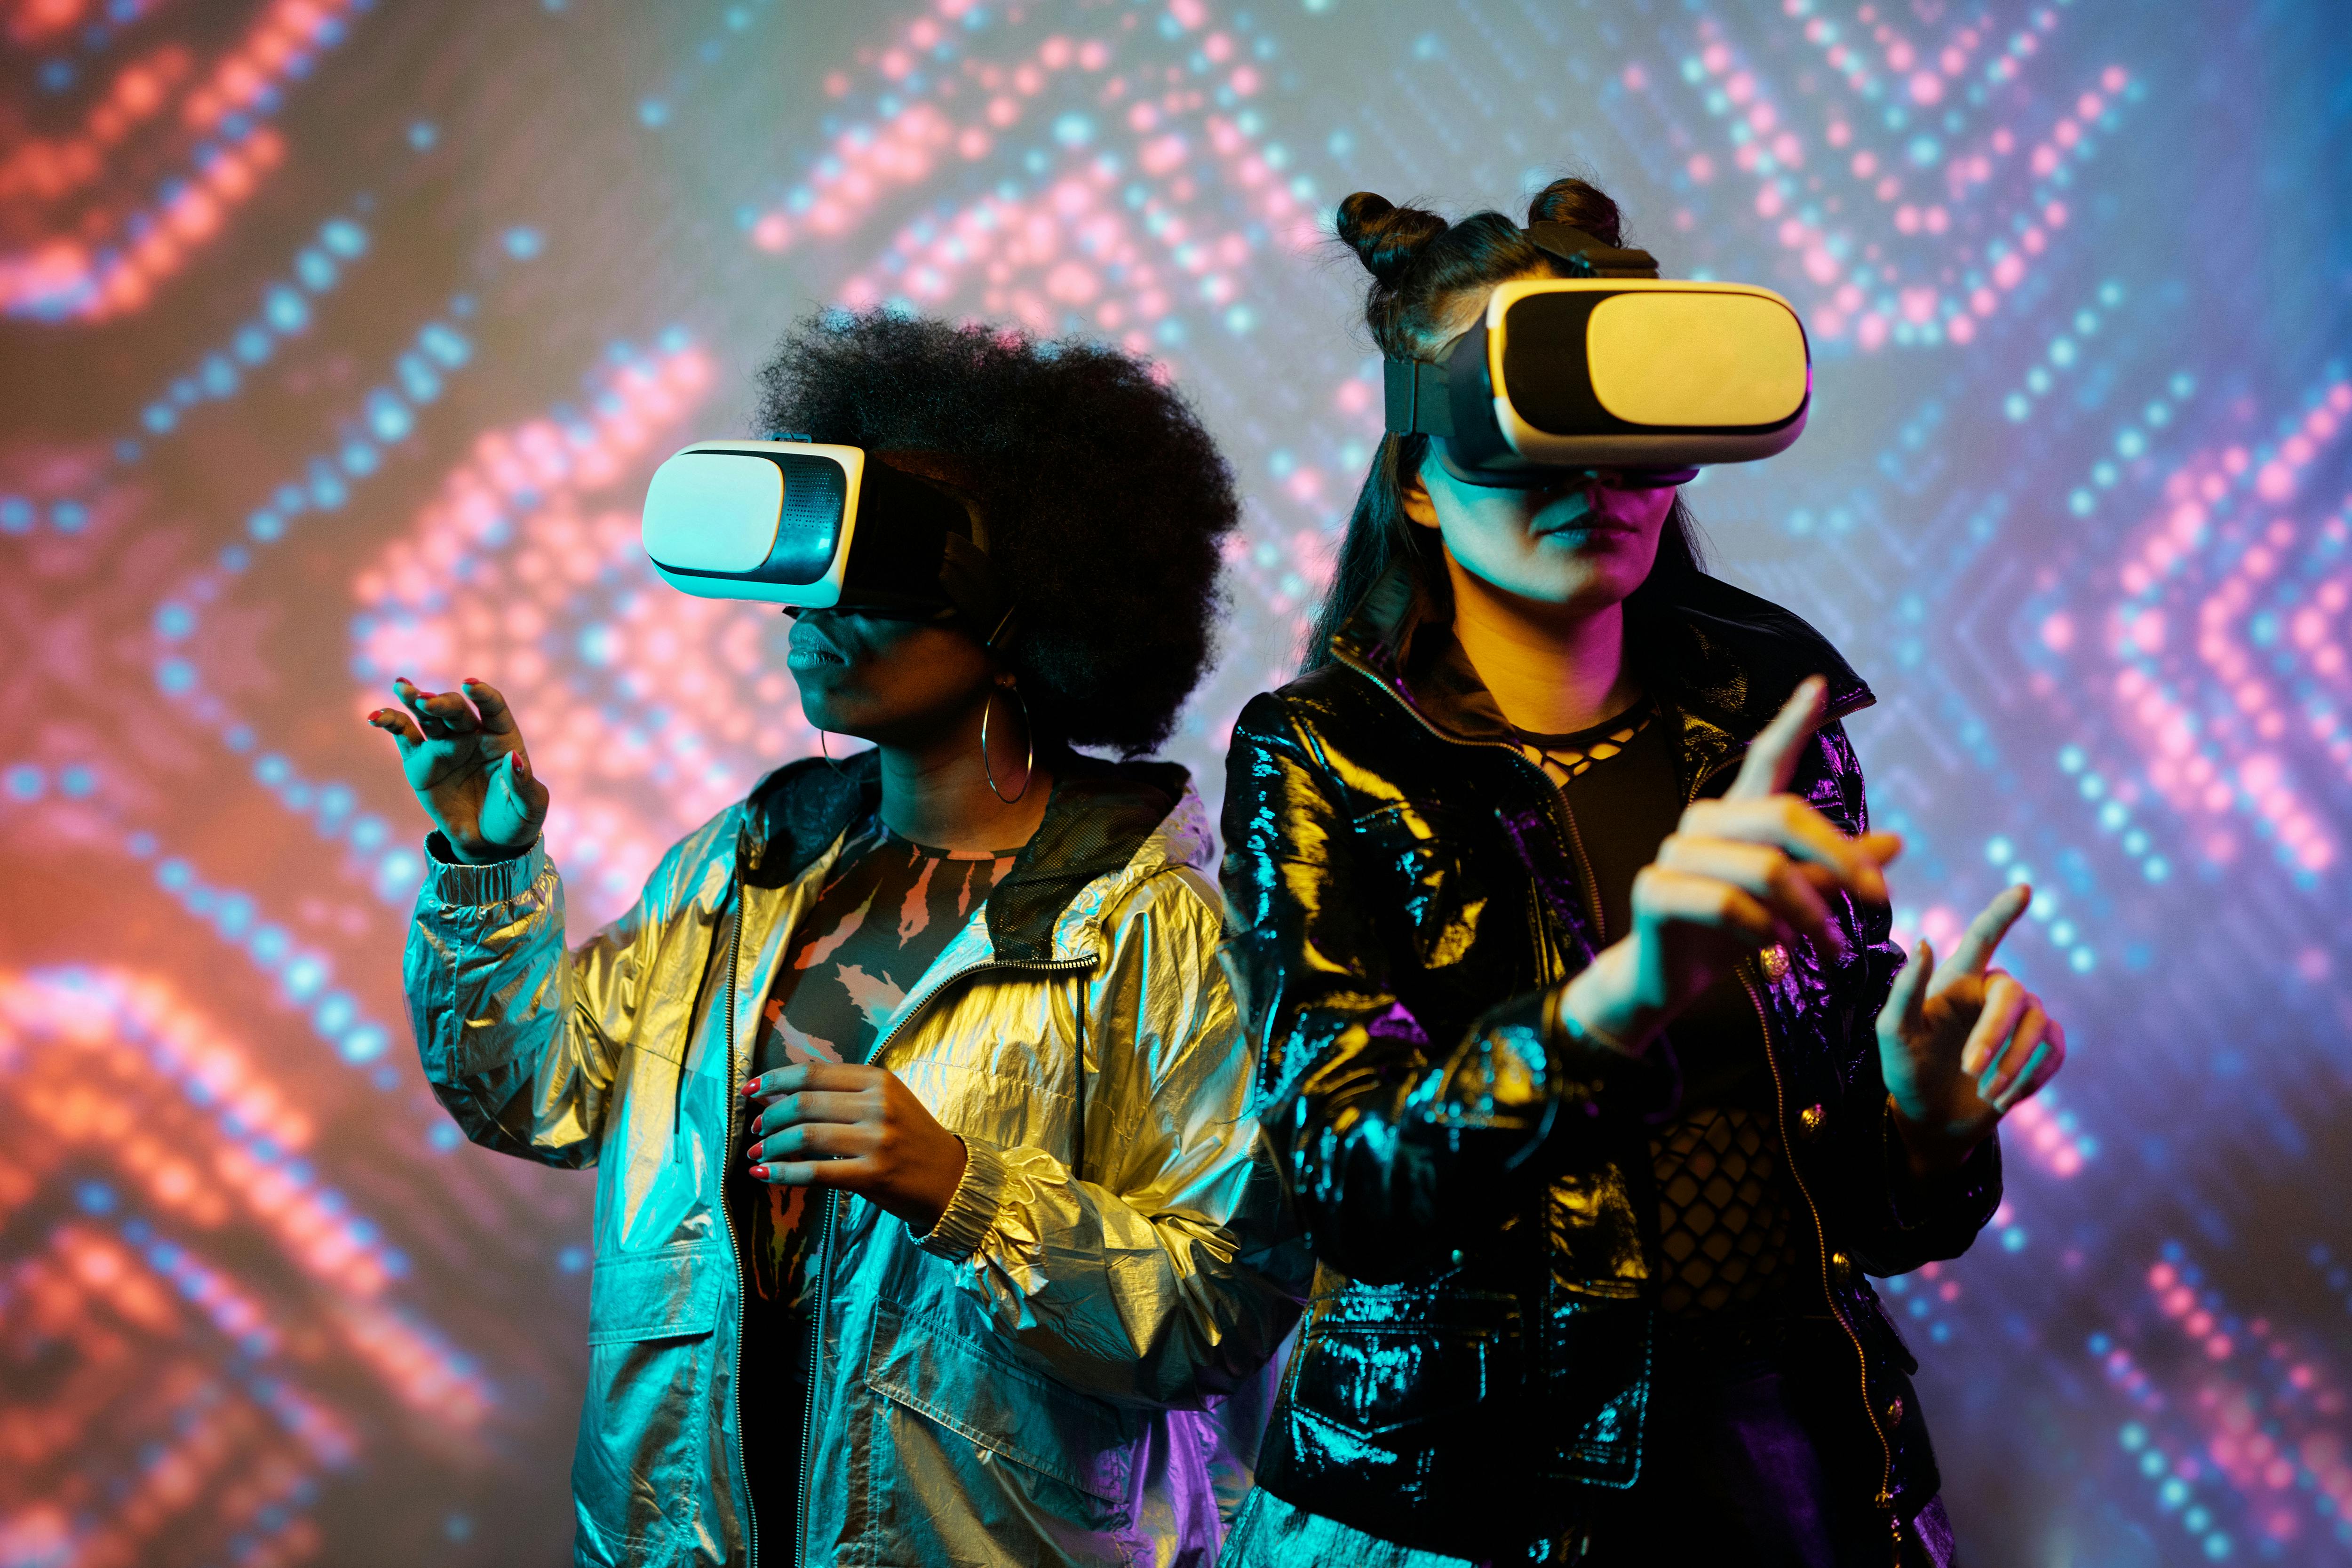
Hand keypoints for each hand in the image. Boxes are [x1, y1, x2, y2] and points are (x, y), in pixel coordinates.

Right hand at [367, 676, 548, 862]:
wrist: (486, 842)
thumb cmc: (514, 820)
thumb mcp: (529, 807)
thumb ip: (524, 784)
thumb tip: (512, 758)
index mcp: (502, 738)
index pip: (493, 708)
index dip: (483, 695)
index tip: (470, 686)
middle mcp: (471, 735)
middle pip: (457, 710)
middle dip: (442, 703)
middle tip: (427, 702)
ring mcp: (444, 745)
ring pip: (428, 715)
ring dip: (415, 699)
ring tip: (402, 688)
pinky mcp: (420, 760)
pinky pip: (404, 735)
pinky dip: (391, 722)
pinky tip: (376, 716)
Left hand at [744, 1062, 968, 1233]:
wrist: (952, 1179)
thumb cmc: (912, 1139)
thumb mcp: (886, 1102)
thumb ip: (842, 1094)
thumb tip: (780, 1093)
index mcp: (878, 1080)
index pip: (813, 1073)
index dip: (774, 1079)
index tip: (750, 1089)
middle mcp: (878, 1104)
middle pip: (804, 1103)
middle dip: (769, 1116)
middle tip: (755, 1130)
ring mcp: (877, 1140)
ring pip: (805, 1136)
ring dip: (771, 1146)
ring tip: (757, 1155)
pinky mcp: (873, 1174)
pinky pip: (815, 1172)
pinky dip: (783, 1174)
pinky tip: (765, 1176)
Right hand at [1565, 677, 1902, 1051]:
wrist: (1669, 977)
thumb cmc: (1734, 931)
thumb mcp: (1794, 900)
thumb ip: (1835, 870)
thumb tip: (1897, 842)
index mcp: (1737, 814)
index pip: (1766, 758)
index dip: (1791, 722)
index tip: (1819, 685)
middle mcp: (1703, 821)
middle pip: (1784, 816)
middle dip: (1841, 860)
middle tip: (1878, 901)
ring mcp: (1674, 851)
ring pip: (1764, 868)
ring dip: (1811, 914)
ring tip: (1832, 949)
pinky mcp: (1655, 889)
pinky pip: (1728, 905)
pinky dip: (1764, 932)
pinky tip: (1773, 951)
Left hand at [1877, 884, 2065, 1175]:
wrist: (1930, 1117)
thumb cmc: (1906, 1069)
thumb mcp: (1893, 1033)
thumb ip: (1904, 991)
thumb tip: (1924, 942)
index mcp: (1956, 979)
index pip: (1983, 937)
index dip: (2003, 912)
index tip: (2023, 889)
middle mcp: (1991, 991)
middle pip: (2012, 994)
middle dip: (1994, 1033)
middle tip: (1970, 1069)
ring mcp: (2020, 1018)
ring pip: (2037, 1025)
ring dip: (2012, 1064)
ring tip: (1986, 1093)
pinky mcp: (2040, 1048)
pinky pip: (2053, 1051)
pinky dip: (2030, 1077)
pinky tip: (2003, 1099)